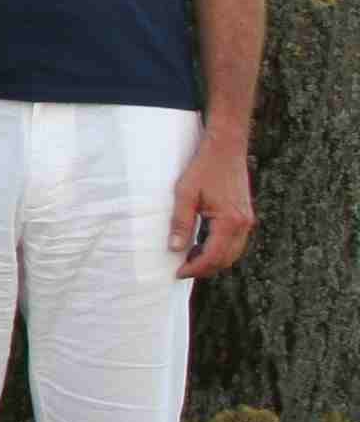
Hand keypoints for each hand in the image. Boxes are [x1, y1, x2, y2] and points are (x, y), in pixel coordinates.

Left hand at [170, 136, 254, 278]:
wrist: (226, 149)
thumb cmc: (204, 168)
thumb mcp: (185, 195)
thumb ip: (180, 222)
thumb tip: (175, 248)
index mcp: (230, 221)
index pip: (213, 256)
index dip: (195, 268)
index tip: (177, 273)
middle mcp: (243, 224)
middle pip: (225, 259)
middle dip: (204, 269)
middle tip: (181, 270)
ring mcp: (247, 220)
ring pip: (232, 253)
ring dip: (212, 260)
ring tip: (188, 259)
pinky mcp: (244, 216)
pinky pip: (234, 242)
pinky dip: (219, 249)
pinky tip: (200, 246)